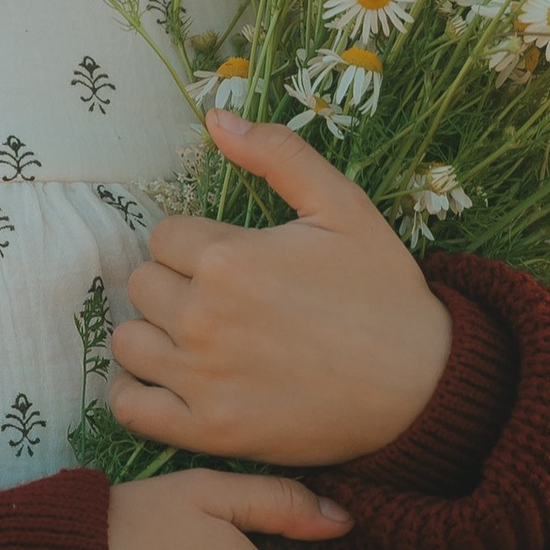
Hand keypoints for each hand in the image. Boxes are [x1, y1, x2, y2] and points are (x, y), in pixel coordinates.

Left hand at [108, 113, 454, 464]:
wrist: (422, 385)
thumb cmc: (383, 291)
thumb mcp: (345, 206)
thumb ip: (278, 154)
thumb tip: (217, 118)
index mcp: (229, 258)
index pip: (164, 235)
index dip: (196, 244)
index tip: (233, 260)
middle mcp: (204, 317)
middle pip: (142, 285)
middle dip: (175, 285)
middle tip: (221, 300)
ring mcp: (202, 379)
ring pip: (128, 342)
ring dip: (153, 335)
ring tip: (195, 338)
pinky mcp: (207, 431)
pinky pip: (129, 407)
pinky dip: (135, 392)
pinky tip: (168, 381)